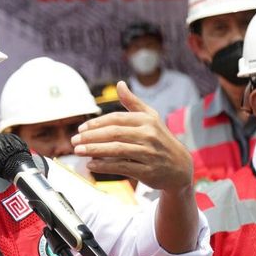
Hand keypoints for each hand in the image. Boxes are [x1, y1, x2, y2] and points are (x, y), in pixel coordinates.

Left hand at [71, 81, 192, 191]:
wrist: (180, 167)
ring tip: (78, 151)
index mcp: (147, 120)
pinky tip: (91, 165)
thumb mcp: (151, 118)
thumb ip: (133, 102)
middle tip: (74, 141)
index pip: (116, 119)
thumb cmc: (161, 140)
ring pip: (116, 149)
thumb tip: (119, 84)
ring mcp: (149, 153)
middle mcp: (149, 135)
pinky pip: (122, 167)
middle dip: (91, 137)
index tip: (81, 129)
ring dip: (94, 150)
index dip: (96, 123)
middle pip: (114, 133)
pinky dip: (104, 166)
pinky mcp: (147, 170)